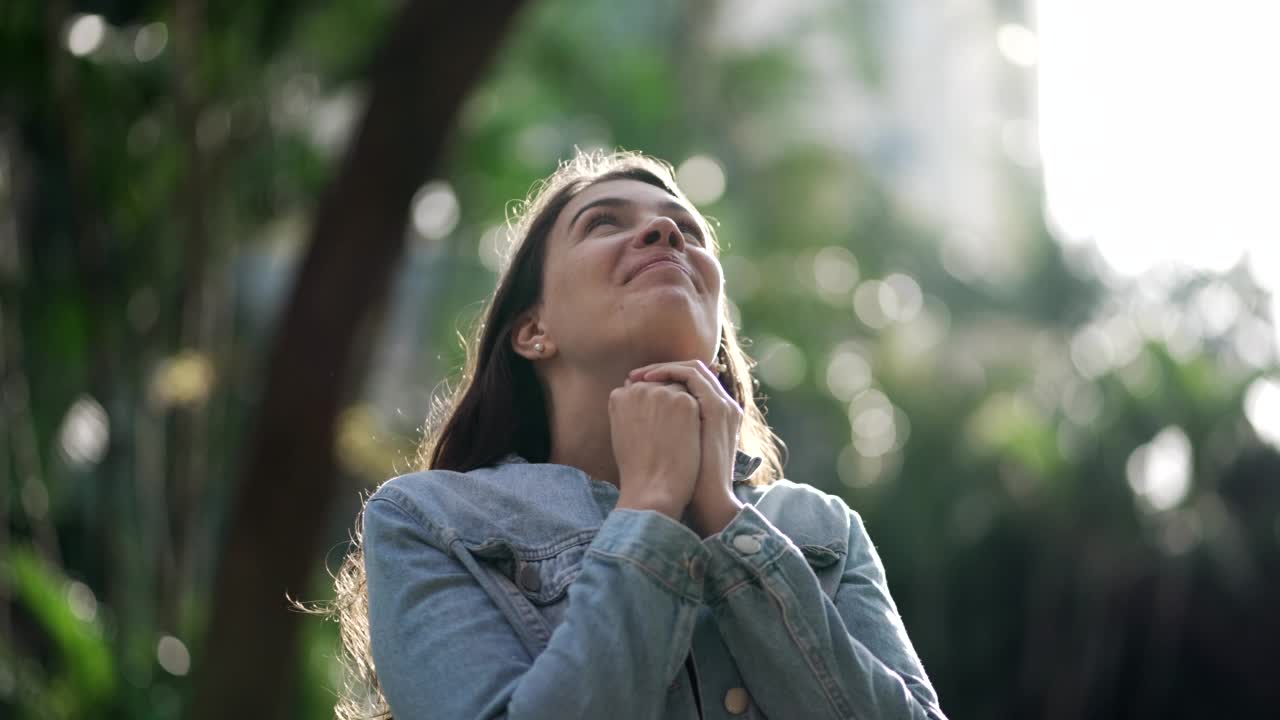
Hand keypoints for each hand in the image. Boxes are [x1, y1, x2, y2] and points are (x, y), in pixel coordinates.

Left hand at [627, 360, 744, 536]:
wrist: (706, 501)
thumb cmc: (684, 480)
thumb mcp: (676, 446)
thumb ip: (668, 426)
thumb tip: (639, 413)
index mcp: (715, 413)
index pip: (690, 382)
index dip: (663, 378)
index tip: (635, 384)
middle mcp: (724, 405)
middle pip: (691, 370)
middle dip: (660, 369)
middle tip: (634, 375)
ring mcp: (723, 405)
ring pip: (691, 368)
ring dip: (661, 368)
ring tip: (637, 376)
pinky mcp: (716, 408)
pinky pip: (692, 376)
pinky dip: (668, 373)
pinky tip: (647, 381)